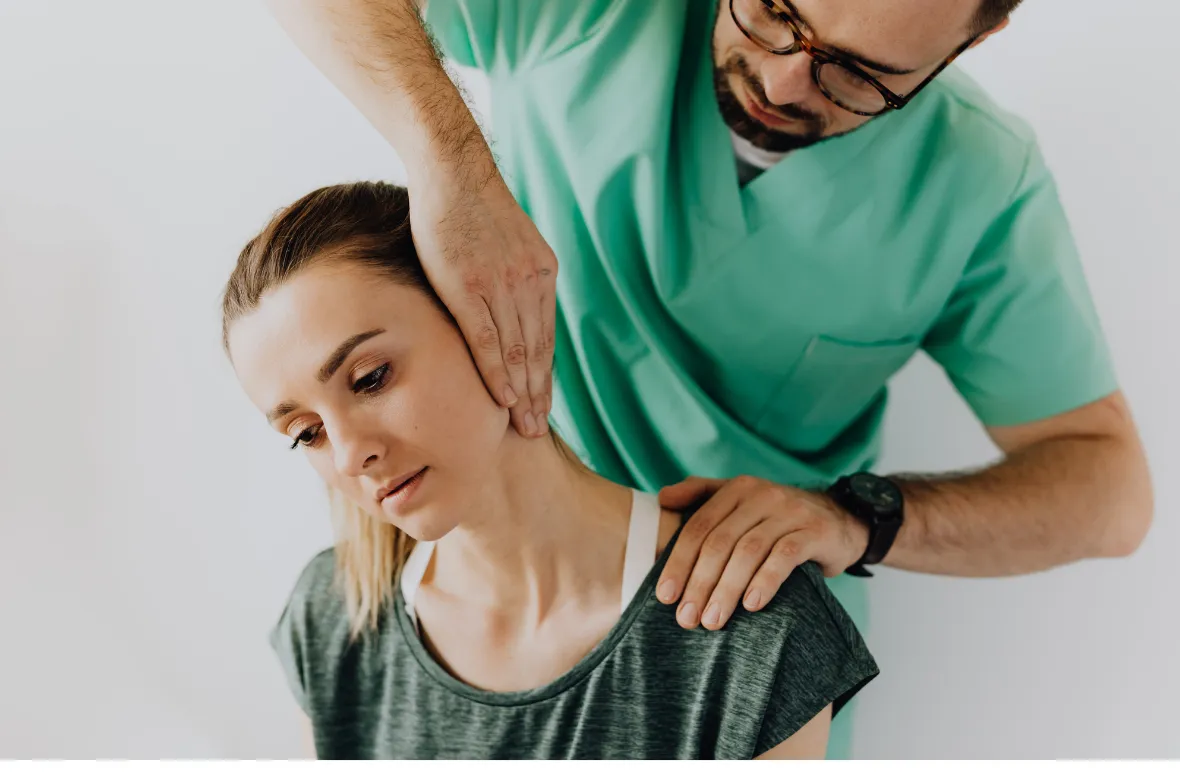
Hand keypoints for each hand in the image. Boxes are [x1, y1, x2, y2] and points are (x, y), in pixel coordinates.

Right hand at [409, 152, 556, 437]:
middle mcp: (529, 282)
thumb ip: (516, 275)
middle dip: (540, 394)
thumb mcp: (511, 241)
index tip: (545, 403)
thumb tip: (512, 306)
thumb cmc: (472, 207)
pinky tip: (504, 398)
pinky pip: (488, 341)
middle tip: (539, 429)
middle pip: (537, 351)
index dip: (546, 374)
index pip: (546, 337)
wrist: (452, 171)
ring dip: (523, 393)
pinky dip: (498, 373)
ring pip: (518, 352)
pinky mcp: (470, 287)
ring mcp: (502, 286)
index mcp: (542, 273)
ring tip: (525, 425)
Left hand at [655, 475, 869, 630]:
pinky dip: (765, 581)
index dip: (679, 562)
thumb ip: (702, 494)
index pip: (699, 527)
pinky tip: (752, 605)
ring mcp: (789, 512)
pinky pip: (785, 557)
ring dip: (727, 589)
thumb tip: (662, 497)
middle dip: (699, 582)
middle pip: (720, 541)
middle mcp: (761, 495)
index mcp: (737, 489)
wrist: (840, 519)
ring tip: (713, 620)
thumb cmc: (778, 519)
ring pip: (748, 551)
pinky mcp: (815, 532)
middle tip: (687, 618)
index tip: (665, 596)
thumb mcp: (742, 501)